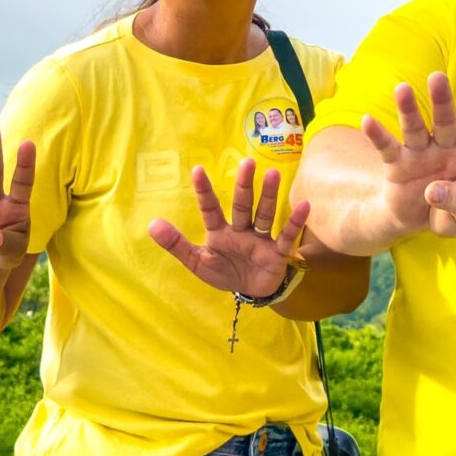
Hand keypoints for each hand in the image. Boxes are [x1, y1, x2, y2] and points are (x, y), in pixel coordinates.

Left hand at [147, 160, 308, 298]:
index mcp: (219, 232)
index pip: (210, 209)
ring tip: (274, 173)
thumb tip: (151, 224)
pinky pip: (286, 236)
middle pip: (242, 205)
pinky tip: (304, 205)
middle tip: (247, 162)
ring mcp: (260, 239)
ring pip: (264, 214)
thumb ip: (176, 244)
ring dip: (269, 195)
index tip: (197, 170)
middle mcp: (241, 230)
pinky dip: (295, 222)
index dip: (204, 191)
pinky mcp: (277, 253)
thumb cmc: (224, 272)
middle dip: (244, 185)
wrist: (252, 293)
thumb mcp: (197, 262)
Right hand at [360, 73, 455, 239]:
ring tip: (402, 89)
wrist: (421, 219)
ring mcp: (420, 153)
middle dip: (442, 100)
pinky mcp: (397, 164)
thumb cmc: (452, 213)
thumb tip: (433, 190)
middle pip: (445, 122)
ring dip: (409, 110)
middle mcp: (446, 149)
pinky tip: (368, 121)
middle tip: (437, 77)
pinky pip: (387, 148)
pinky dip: (377, 135)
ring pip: (415, 129)